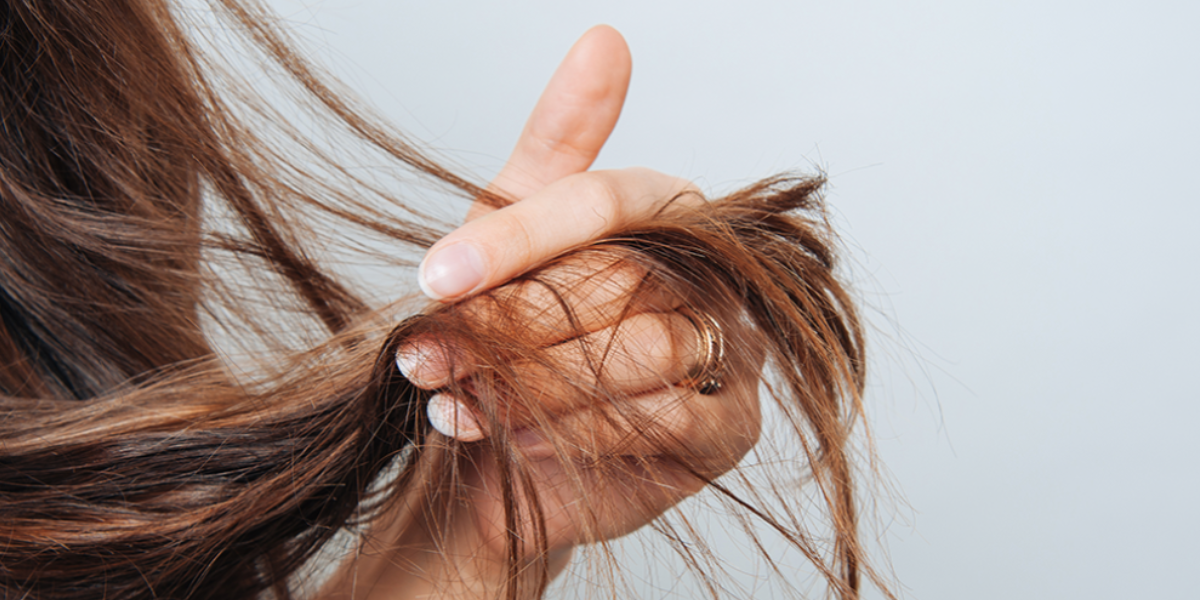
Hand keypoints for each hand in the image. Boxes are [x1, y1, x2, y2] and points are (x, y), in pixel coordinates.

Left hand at [325, 26, 760, 598]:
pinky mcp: (731, 429)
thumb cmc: (519, 335)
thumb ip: (558, 144)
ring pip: (640, 352)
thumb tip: (605, 37)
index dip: (516, 237)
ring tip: (456, 397)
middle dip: (510, 324)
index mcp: (668, 211)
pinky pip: (664, 423)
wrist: (510, 458)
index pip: (604, 202)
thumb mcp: (513, 234)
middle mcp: (713, 273)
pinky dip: (577, 433)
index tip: (435, 276)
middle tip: (427, 354)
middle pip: (621, 280)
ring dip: (531, 383)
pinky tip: (517, 441)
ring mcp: (732, 351)